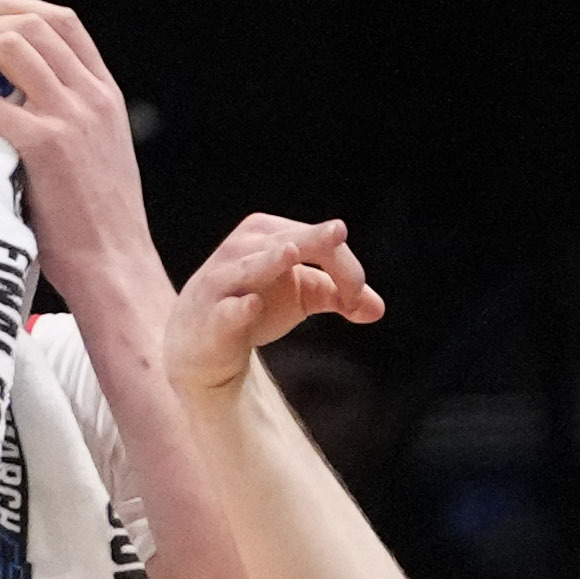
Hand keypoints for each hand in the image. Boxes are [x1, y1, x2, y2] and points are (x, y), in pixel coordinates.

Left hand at [0, 0, 161, 322]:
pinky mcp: (44, 146)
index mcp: (105, 94)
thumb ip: (67, 115)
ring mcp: (70, 118)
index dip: (14, 7)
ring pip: (11, 46)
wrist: (114, 265)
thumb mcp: (97, 152)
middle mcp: (92, 97)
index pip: (64, 21)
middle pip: (32, 24)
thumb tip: (13, 96)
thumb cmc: (97, 222)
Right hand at [161, 213, 386, 395]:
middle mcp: (244, 248)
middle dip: (320, 247)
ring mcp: (223, 281)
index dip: (347, 271)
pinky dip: (238, 307)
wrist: (201, 344)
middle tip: (341, 238)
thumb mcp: (302, 296)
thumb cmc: (254, 307)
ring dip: (270, 261)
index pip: (319, 242)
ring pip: (250, 266)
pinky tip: (252, 304)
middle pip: (290, 243)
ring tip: (292, 252)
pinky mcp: (211, 317)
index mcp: (271, 234)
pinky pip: (226, 310)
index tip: (356, 303)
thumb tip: (378, 309)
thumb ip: (340, 295)